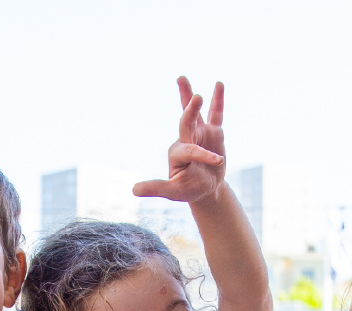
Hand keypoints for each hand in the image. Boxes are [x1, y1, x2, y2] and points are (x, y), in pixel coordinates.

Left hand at [133, 76, 225, 205]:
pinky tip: (218, 84)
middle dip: (191, 111)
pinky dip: (217, 99)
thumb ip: (156, 188)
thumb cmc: (188, 189)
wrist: (205, 189)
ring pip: (195, 113)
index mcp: (178, 152)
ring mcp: (199, 134)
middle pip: (186, 122)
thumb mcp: (173, 191)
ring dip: (188, 96)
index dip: (203, 154)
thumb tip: (133, 191)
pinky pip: (216, 114)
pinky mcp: (213, 132)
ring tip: (181, 79)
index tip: (217, 160)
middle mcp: (187, 139)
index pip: (190, 148)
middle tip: (196, 97)